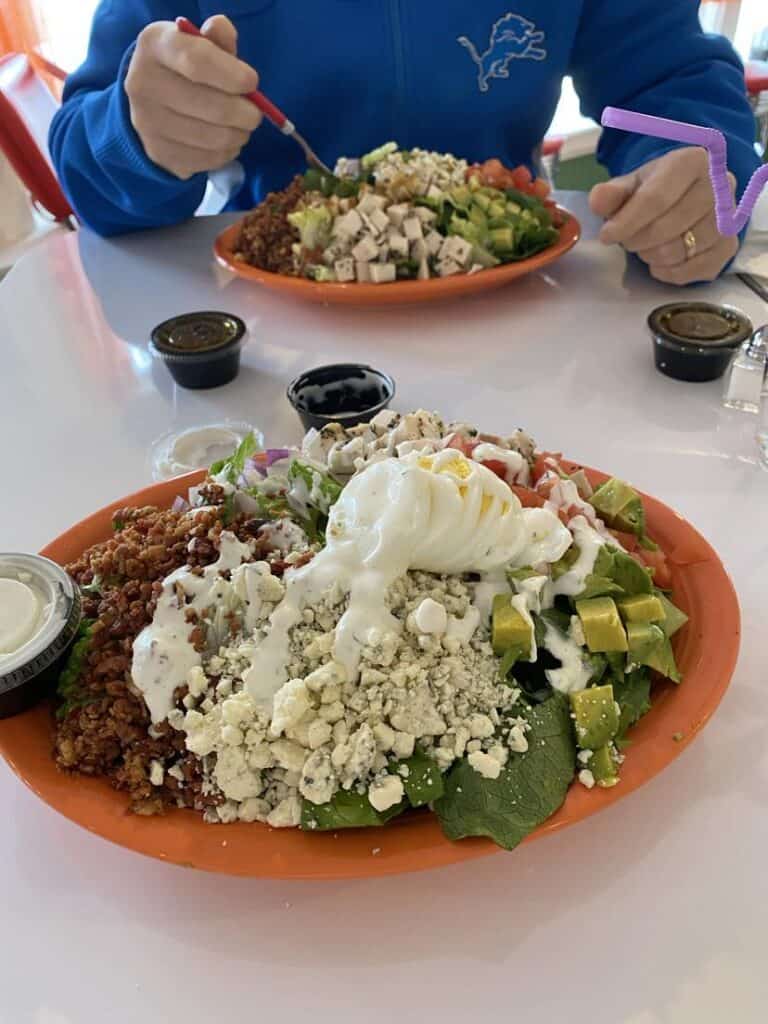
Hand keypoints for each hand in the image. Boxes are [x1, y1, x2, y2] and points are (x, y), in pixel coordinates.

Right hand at [125, 15, 261, 179]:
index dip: (233, 76)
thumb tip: (221, 29)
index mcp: (154, 46)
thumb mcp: (196, 44)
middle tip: (255, 112)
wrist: (149, 103)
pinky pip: (209, 159)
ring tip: (242, 126)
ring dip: (239, 135)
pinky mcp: (160, 153)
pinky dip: (227, 152)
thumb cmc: (183, 68)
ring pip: (215, 138)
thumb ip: (216, 38)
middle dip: (246, 113)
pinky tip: (226, 140)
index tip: (252, 83)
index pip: (198, 62)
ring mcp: (148, 124)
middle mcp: (143, 84)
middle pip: (213, 107)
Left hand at [589, 148, 737, 284]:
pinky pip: (692, 270)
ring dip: (652, 255)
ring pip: (679, 251)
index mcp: (693, 161)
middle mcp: (720, 186)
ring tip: (646, 247)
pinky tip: (660, 261)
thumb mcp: (632, 184)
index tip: (606, 236)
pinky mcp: (729, 247)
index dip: (627, 222)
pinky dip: (668, 271)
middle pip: (667, 227)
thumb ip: (613, 193)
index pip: (655, 198)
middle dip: (637, 240)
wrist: (689, 196)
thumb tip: (598, 199)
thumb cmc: (657, 189)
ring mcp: (728, 218)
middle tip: (628, 240)